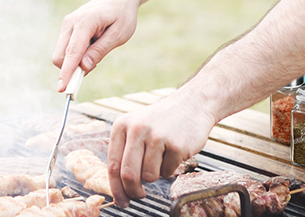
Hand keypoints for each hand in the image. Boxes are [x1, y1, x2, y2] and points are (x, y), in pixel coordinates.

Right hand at [51, 0, 137, 91]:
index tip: (62, 90)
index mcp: (85, 23)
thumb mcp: (119, 34)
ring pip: (61, 54)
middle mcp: (70, 23)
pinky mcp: (67, 28)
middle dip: (70, 70)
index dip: (66, 73)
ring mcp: (67, 25)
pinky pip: (66, 49)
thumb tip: (83, 68)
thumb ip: (100, 51)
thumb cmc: (122, 14)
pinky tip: (92, 48)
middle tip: (95, 66)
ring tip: (97, 51)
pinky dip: (75, 56)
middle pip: (60, 56)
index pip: (71, 53)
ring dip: (74, 62)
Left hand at [107, 90, 217, 206]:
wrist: (191, 104)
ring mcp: (157, 137)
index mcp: (122, 126)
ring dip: (155, 175)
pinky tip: (173, 152)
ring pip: (149, 176)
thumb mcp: (136, 127)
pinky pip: (167, 172)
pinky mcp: (176, 145)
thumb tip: (118, 186)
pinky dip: (170, 168)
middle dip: (133, 191)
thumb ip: (125, 152)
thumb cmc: (161, 120)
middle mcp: (137, 129)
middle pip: (128, 174)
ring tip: (161, 159)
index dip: (116, 188)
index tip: (121, 200)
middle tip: (139, 195)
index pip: (113, 165)